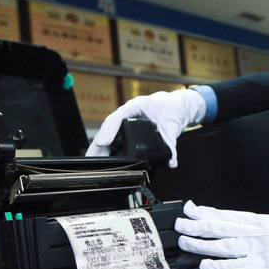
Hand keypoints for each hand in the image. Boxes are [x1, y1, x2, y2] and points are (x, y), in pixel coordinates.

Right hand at [85, 89, 205, 167]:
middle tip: (92, 159)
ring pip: (109, 134)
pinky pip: (115, 139)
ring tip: (94, 164)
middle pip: (109, 128)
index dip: (109, 130)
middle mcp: (128, 113)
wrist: (176, 105)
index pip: (119, 116)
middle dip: (99, 144)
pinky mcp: (128, 130)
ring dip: (100, 148)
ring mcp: (126, 121)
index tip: (104, 143)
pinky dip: (108, 149)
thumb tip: (171, 160)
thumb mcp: (173, 123)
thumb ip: (171, 141)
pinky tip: (103, 161)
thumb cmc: (172, 108)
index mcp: (136, 106)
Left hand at [176, 201, 268, 268]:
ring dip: (202, 243)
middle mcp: (255, 232)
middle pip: (220, 227)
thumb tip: (235, 223)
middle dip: (198, 225)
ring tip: (184, 241)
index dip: (206, 212)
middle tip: (180, 224)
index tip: (190, 209)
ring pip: (224, 244)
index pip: (226, 214)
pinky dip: (220, 265)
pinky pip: (237, 265)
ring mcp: (258, 247)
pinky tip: (205, 265)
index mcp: (258, 221)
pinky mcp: (263, 264)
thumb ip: (255, 225)